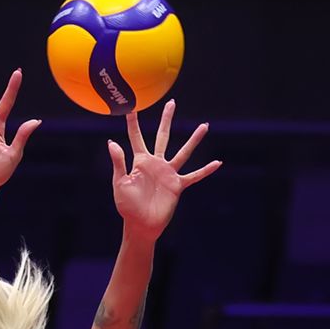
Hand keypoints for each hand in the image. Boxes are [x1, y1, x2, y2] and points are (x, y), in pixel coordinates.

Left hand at [108, 101, 218, 237]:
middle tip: (171, 103)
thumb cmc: (127, 206)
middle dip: (166, 120)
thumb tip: (112, 142)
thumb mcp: (120, 183)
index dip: (133, 123)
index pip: (136, 137)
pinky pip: (194, 176)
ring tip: (204, 126)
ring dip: (194, 139)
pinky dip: (205, 170)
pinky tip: (217, 163)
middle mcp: (156, 163)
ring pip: (183, 152)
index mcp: (140, 161)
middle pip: (163, 136)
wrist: (141, 225)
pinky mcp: (177, 185)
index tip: (130, 107)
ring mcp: (168, 173)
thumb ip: (118, 162)